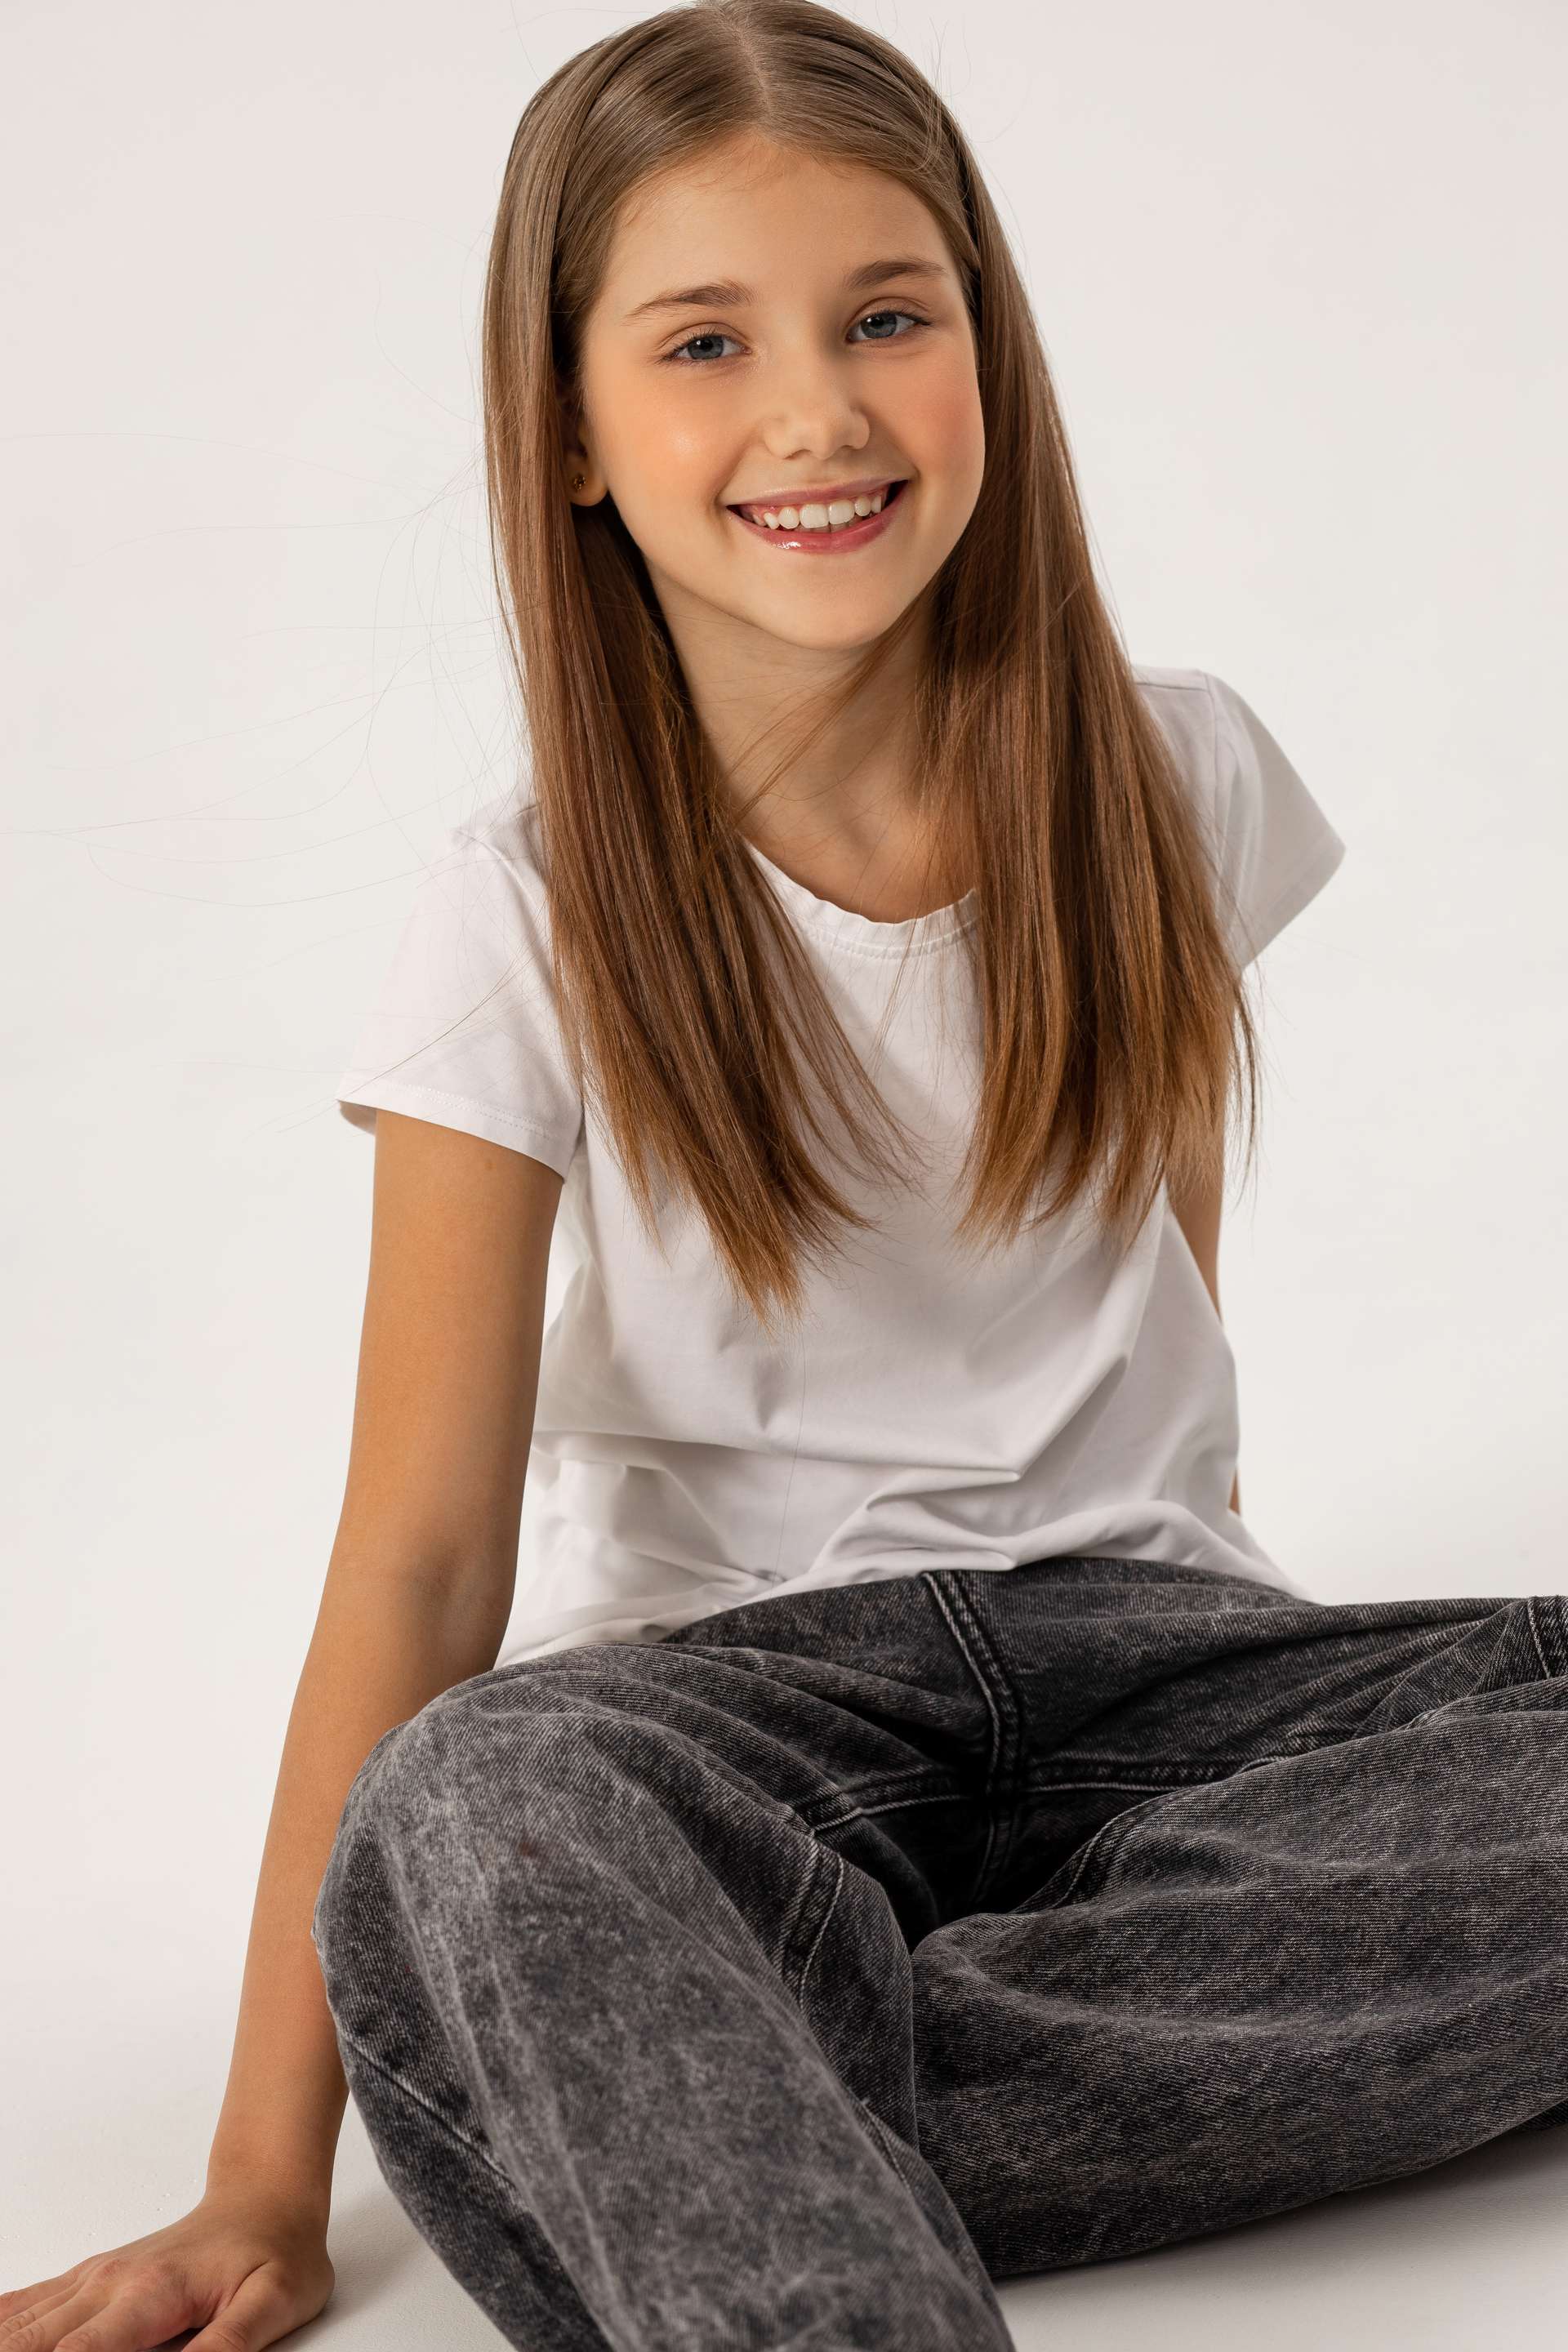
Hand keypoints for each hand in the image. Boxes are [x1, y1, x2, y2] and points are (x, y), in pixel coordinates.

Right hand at [0, 2184, 333, 2349]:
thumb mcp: (275, 2301)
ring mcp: (92, 2279)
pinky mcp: (86, 2281)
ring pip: (20, 2322)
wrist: (266, 2199)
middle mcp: (110, 2282)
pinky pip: (24, 2303)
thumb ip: (227, 2346)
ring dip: (6, 2345)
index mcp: (152, 2293)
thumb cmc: (276, 2250)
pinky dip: (3, 2325)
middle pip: (33, 2342)